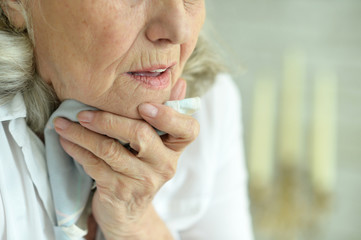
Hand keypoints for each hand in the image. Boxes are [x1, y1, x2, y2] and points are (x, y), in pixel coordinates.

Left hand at [53, 78, 198, 238]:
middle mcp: (164, 165)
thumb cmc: (142, 168)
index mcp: (176, 149)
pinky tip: (66, 140)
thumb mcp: (158, 145)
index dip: (168, 116)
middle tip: (82, 112)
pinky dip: (77, 149)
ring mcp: (142, 180)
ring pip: (110, 150)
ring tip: (63, 122)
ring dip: (82, 134)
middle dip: (108, 120)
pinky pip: (94, 165)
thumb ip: (167, 113)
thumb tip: (179, 82)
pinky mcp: (119, 191)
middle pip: (141, 134)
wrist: (129, 211)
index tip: (143, 106)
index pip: (188, 130)